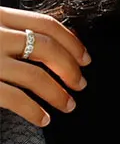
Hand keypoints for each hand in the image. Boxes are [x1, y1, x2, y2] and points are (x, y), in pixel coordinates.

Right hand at [0, 7, 88, 127]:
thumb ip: (11, 31)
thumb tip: (56, 43)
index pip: (45, 24)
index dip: (71, 42)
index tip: (85, 59)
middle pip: (46, 48)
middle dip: (70, 69)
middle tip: (80, 84)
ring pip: (35, 76)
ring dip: (58, 94)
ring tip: (67, 105)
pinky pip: (15, 98)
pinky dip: (33, 111)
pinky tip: (42, 119)